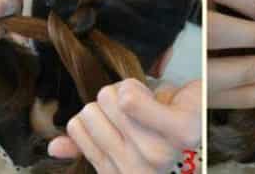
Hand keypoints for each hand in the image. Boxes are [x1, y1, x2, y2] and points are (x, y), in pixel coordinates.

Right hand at [49, 79, 201, 173]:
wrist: (200, 109)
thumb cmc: (159, 120)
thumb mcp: (121, 134)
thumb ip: (89, 142)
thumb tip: (53, 147)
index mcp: (120, 173)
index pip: (78, 131)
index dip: (92, 113)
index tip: (114, 116)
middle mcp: (138, 172)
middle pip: (90, 112)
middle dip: (108, 99)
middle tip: (134, 105)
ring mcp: (160, 154)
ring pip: (109, 99)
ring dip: (125, 89)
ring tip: (148, 101)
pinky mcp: (179, 131)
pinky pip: (131, 100)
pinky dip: (133, 88)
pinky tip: (148, 92)